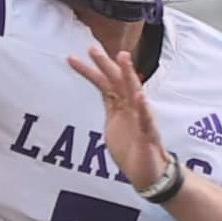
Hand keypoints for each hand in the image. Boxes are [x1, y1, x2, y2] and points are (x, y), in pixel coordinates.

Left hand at [67, 48, 168, 190]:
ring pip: (135, 93)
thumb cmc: (132, 149)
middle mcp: (132, 107)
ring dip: (129, 75)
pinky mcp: (148, 134)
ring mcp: (141, 118)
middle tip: (92, 48)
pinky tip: (140, 97)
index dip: (89, 71)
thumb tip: (104, 92)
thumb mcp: (114, 126)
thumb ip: (111, 107)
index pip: (104, 84)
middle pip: (117, 81)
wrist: (149, 172)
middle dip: (105, 64)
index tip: (72, 58)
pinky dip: (143, 109)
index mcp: (121, 106)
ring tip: (123, 58)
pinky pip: (146, 121)